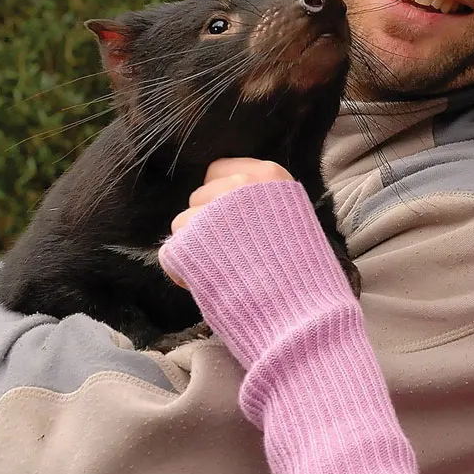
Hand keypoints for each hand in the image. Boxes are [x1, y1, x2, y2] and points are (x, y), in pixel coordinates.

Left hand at [161, 157, 292, 286]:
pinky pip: (171, 251)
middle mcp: (240, 185)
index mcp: (268, 175)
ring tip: (224, 268)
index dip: (221, 197)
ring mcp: (214, 211)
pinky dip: (182, 271)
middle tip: (231, 250)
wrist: (300, 303)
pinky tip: (206, 282)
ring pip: (182, 224)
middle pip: (198, 197)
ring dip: (195, 247)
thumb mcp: (294, 215)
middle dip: (206, 223)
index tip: (234, 219)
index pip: (217, 170)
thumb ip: (261, 198)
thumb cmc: (302, 266)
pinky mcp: (192, 241)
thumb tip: (225, 200)